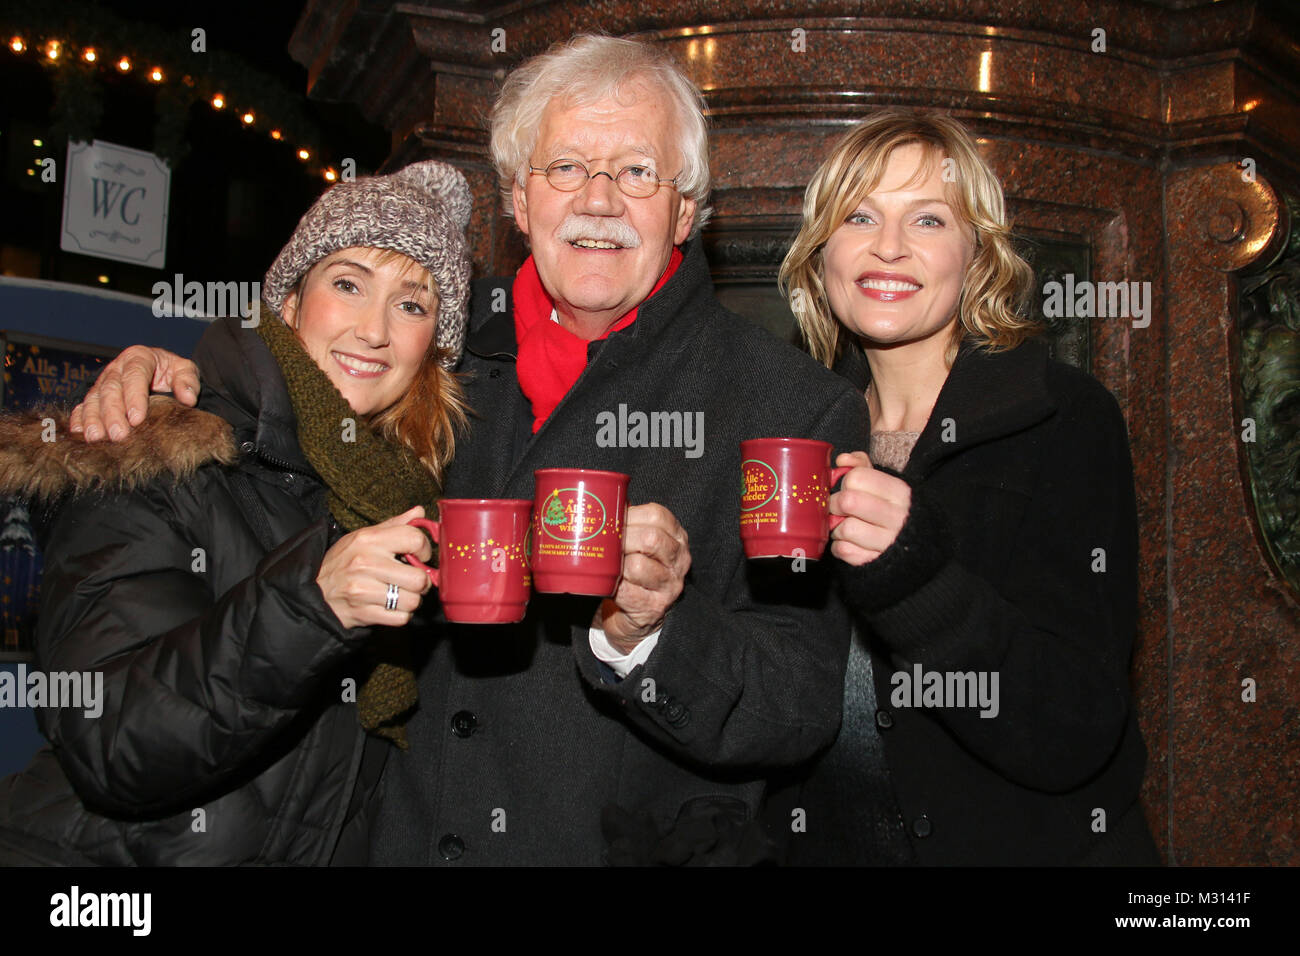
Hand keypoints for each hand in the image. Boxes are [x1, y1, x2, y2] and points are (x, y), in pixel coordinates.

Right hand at [70, 346, 199, 441]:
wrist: (158, 373)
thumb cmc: (171, 373)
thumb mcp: (184, 370)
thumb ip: (187, 381)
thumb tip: (188, 398)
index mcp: (138, 357)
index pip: (134, 375)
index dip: (134, 397)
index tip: (137, 419)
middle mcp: (116, 369)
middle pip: (110, 389)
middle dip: (113, 413)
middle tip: (119, 435)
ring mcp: (102, 383)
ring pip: (93, 399)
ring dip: (93, 419)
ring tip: (97, 438)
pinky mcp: (94, 397)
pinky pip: (81, 407)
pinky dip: (79, 420)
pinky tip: (80, 434)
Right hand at [316, 506, 434, 628]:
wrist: (313, 591)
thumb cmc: (343, 562)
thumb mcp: (363, 537)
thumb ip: (394, 525)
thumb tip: (419, 511)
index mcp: (368, 539)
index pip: (414, 539)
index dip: (425, 549)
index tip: (420, 556)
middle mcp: (365, 563)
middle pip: (419, 578)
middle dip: (421, 582)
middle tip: (412, 580)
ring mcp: (362, 590)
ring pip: (412, 601)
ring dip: (411, 600)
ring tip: (399, 593)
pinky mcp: (362, 613)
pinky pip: (400, 618)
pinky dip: (399, 615)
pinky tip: (389, 606)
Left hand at [594, 503, 690, 652]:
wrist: (636, 617)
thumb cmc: (634, 573)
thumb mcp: (639, 544)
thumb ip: (628, 523)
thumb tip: (598, 499)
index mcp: (676, 537)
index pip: (657, 516)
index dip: (629, 515)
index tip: (611, 521)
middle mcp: (679, 560)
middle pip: (650, 539)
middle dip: (620, 539)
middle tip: (603, 544)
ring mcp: (669, 585)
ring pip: (638, 566)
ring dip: (615, 565)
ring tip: (606, 566)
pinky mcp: (654, 608)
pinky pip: (627, 592)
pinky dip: (612, 587)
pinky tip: (607, 585)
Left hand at [828, 452, 912, 565]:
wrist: (918, 545)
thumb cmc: (892, 509)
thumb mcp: (885, 483)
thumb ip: (862, 466)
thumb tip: (842, 460)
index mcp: (900, 492)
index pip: (856, 478)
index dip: (846, 482)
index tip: (850, 488)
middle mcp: (898, 517)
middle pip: (847, 501)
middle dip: (836, 504)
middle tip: (841, 508)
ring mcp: (888, 542)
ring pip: (844, 528)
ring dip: (837, 527)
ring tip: (847, 526)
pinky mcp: (876, 562)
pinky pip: (843, 550)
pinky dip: (840, 546)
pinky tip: (851, 542)